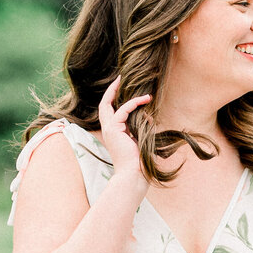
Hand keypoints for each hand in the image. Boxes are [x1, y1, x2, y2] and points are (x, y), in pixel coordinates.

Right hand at [98, 76, 150, 196]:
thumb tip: (148, 118)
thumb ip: (142, 128)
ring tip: (138, 89)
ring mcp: (109, 129)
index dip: (115, 99)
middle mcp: (109, 130)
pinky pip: (123, 110)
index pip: (110, 112)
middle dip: (111, 90)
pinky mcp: (114, 129)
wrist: (133, 175)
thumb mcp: (141, 141)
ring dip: (122, 94)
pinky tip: (145, 100)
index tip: (123, 88)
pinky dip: (134, 103)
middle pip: (104, 105)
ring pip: (109, 105)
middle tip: (120, 78)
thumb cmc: (139, 163)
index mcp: (114, 133)